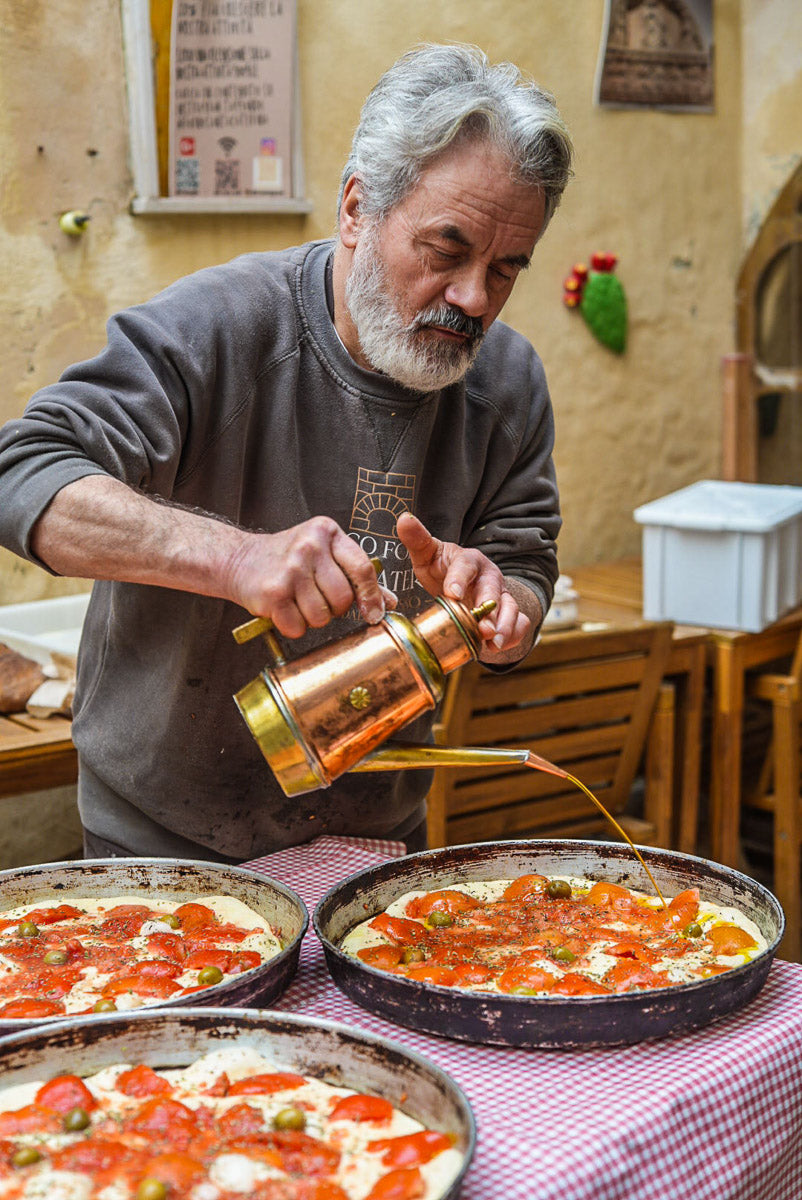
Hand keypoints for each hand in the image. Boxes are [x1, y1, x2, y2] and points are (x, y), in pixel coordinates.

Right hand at [228, 516, 395, 637]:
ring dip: (312, 619)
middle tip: (317, 599)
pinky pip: (298, 627)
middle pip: (343, 598)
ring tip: (298, 602)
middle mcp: (309, 546)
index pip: (362, 568)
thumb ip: (354, 574)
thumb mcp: (323, 554)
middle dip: (334, 609)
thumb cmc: (286, 558)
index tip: (374, 614)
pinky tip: (283, 609)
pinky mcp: (273, 592)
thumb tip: (388, 602)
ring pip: (322, 616)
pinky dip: (292, 626)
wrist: (238, 559)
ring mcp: (290, 569)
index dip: (372, 596)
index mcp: (327, 532)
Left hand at [396, 512, 532, 657]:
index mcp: (469, 560)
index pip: (466, 566)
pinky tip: (500, 647)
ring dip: (504, 625)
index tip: (452, 594)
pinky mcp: (510, 614)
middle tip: (483, 626)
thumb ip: (417, 540)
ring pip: (510, 608)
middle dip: (489, 609)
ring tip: (493, 642)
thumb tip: (404, 519)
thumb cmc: (442, 570)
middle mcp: (489, 577)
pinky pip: (520, 623)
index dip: (459, 579)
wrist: (462, 587)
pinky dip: (514, 635)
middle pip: (493, 589)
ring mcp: (502, 596)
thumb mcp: (427, 556)